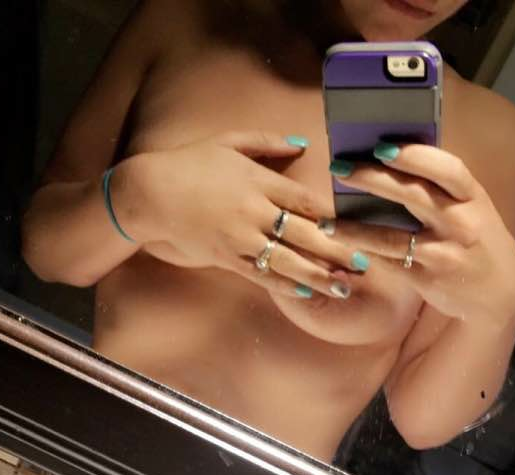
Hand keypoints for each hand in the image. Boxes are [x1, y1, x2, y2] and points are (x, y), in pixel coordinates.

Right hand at [115, 131, 360, 298]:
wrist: (149, 192)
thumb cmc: (189, 164)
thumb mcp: (228, 142)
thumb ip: (268, 143)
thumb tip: (303, 144)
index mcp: (258, 180)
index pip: (305, 201)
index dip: (334, 216)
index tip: (359, 226)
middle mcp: (254, 211)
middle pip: (304, 234)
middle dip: (337, 251)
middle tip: (364, 264)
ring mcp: (240, 237)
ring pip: (287, 260)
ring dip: (318, 276)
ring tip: (343, 287)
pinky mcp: (226, 257)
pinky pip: (261, 274)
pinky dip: (285, 284)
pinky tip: (306, 292)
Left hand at [329, 142, 514, 326]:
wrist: (499, 293)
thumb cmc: (477, 240)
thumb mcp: (472, 209)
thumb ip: (441, 189)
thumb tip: (391, 160)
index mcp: (473, 197)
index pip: (446, 169)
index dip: (414, 156)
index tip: (381, 147)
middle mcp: (460, 223)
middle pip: (411, 195)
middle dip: (371, 180)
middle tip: (338, 169)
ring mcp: (443, 253)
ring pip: (391, 237)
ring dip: (353, 228)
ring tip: (325, 222)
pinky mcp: (427, 278)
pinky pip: (388, 262)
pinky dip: (364, 252)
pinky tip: (343, 245)